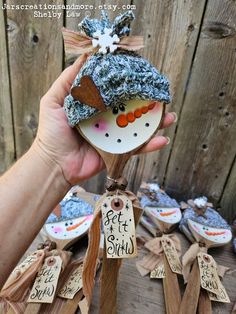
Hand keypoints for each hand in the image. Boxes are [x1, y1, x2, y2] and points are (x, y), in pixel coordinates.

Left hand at [36, 54, 176, 184]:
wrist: (54, 164)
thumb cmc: (52, 132)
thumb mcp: (54, 101)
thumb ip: (68, 80)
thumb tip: (85, 56)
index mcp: (95, 105)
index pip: (115, 92)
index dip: (128, 83)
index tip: (141, 74)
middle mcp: (107, 119)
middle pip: (131, 108)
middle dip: (148, 102)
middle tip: (161, 95)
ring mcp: (113, 136)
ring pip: (138, 126)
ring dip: (156, 122)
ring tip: (169, 116)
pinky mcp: (117, 152)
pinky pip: (136, 147)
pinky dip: (150, 144)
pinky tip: (162, 139)